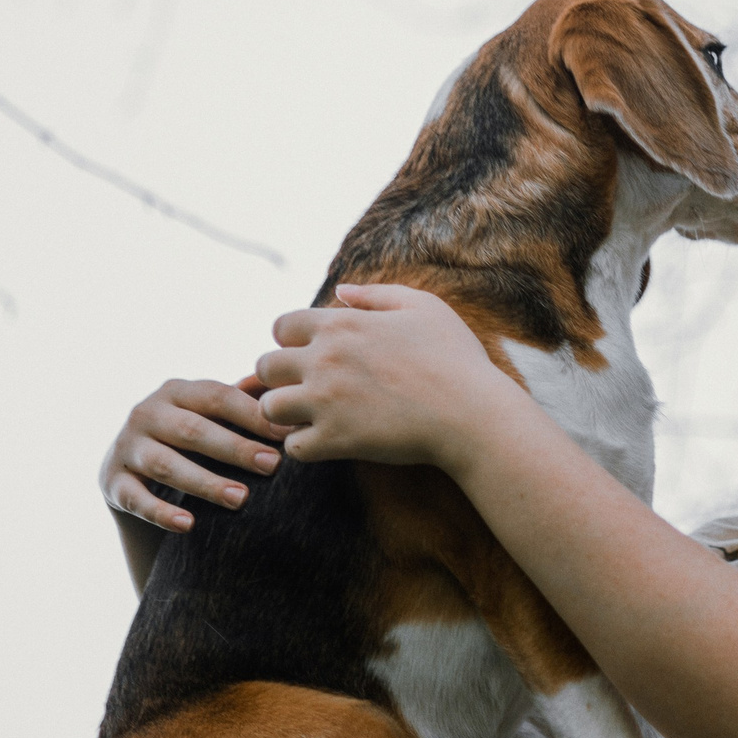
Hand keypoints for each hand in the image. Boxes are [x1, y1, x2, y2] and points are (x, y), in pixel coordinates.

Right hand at [99, 377, 290, 531]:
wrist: (129, 467)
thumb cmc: (185, 438)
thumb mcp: (207, 415)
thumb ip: (242, 403)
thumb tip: (290, 393)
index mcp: (176, 391)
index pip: (218, 397)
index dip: (252, 415)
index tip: (288, 435)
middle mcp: (147, 413)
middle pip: (194, 430)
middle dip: (236, 449)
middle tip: (273, 466)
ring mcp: (127, 447)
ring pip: (167, 465)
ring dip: (206, 483)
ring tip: (241, 499)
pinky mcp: (112, 482)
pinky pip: (136, 499)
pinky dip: (161, 513)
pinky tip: (188, 524)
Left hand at [255, 283, 533, 469]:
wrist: (472, 414)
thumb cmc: (454, 358)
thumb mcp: (423, 307)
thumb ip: (376, 294)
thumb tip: (339, 291)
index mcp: (341, 324)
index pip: (281, 326)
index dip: (291, 341)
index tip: (311, 356)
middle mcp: (324, 359)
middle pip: (265, 366)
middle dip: (281, 377)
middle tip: (306, 390)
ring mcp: (325, 401)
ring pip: (269, 408)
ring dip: (286, 414)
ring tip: (311, 418)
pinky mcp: (334, 440)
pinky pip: (292, 447)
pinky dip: (304, 447)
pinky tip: (327, 442)